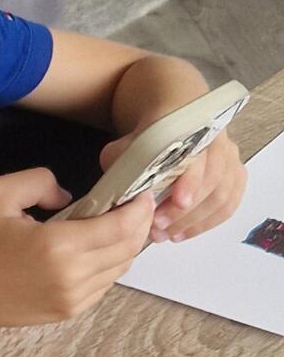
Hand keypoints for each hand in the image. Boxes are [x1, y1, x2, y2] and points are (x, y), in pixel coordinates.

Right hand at [0, 169, 155, 329]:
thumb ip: (40, 181)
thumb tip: (70, 197)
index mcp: (60, 243)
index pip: (121, 226)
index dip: (139, 208)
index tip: (142, 193)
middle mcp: (74, 274)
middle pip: (129, 248)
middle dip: (140, 224)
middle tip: (137, 206)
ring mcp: (75, 297)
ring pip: (121, 268)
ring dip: (127, 245)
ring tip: (120, 227)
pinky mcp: (70, 311)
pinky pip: (105, 285)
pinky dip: (110, 265)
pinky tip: (98, 251)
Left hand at [128, 129, 244, 242]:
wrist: (167, 122)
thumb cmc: (147, 136)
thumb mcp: (127, 142)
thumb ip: (122, 157)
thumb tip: (121, 182)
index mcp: (192, 125)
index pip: (199, 155)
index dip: (191, 181)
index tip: (179, 202)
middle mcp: (217, 139)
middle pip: (213, 180)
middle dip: (186, 211)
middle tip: (158, 227)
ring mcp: (229, 157)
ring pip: (223, 195)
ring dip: (194, 221)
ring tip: (166, 235)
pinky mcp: (234, 174)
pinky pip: (229, 204)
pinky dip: (207, 223)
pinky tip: (183, 233)